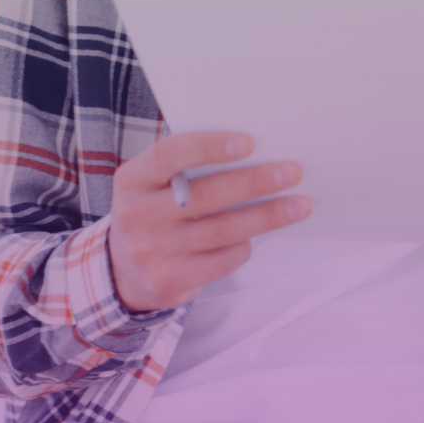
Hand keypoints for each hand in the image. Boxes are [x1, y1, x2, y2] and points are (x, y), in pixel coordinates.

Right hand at [108, 132, 309, 312]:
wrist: (123, 269)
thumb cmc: (158, 210)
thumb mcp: (157, 185)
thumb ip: (190, 167)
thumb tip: (259, 152)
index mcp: (132, 180)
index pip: (169, 155)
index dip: (209, 147)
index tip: (249, 142)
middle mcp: (135, 215)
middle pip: (205, 195)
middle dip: (255, 182)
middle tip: (293, 171)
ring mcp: (150, 251)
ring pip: (221, 230)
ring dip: (267, 216)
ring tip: (300, 205)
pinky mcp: (168, 280)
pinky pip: (220, 261)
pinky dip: (244, 247)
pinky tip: (259, 236)